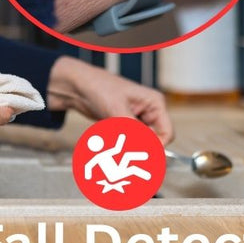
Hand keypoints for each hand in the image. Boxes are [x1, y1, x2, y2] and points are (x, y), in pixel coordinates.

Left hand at [46, 56, 173, 143]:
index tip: (140, 155)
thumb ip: (134, 132)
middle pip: (153, 141)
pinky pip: (127, 143)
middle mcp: (149, 112)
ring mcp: (137, 120)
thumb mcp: (117, 110)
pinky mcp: (124, 126)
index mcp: (154, 103)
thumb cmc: (98, 87)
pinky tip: (104, 136)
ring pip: (139, 144)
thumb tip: (147, 151)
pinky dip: (117, 145)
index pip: (167, 133)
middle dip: (137, 148)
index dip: (156, 147)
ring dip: (125, 147)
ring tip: (107, 138)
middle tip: (120, 151)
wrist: (76, 86)